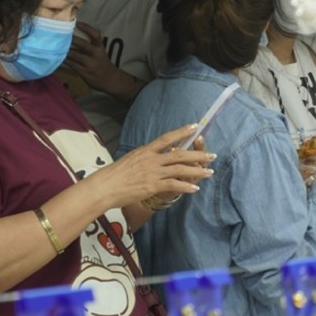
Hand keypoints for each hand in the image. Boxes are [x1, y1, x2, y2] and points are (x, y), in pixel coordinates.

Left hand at [64, 22, 133, 97]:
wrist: (110, 80)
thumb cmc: (102, 64)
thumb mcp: (100, 53)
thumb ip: (90, 46)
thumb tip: (72, 37)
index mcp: (100, 48)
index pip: (96, 35)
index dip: (87, 28)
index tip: (78, 23)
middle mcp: (96, 55)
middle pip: (83, 44)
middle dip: (72, 39)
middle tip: (61, 34)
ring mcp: (90, 64)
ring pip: (74, 55)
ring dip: (64, 50)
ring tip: (55, 45)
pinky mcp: (84, 72)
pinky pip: (72, 64)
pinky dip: (64, 60)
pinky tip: (58, 57)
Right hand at [83, 124, 214, 212]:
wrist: (103, 187)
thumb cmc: (114, 175)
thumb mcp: (130, 160)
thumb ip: (145, 158)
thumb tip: (156, 156)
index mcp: (145, 151)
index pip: (167, 138)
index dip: (182, 132)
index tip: (195, 127)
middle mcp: (151, 159)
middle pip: (180, 154)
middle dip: (198, 154)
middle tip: (212, 155)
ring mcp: (153, 172)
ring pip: (180, 169)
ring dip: (197, 171)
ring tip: (209, 172)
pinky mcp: (152, 185)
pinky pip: (174, 185)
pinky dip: (186, 186)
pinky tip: (195, 188)